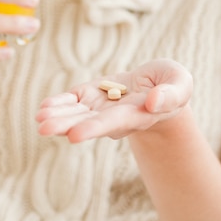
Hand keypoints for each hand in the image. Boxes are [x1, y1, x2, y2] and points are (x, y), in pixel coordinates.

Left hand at [36, 59, 192, 142]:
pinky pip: (74, 100)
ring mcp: (102, 106)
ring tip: (39, 118)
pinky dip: (60, 103)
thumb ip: (171, 94)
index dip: (94, 128)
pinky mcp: (93, 94)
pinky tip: (44, 107)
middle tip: (44, 128)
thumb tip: (154, 102)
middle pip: (88, 122)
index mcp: (138, 115)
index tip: (74, 135)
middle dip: (66, 125)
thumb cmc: (172, 86)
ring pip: (77, 113)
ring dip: (58, 116)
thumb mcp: (181, 84)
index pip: (114, 123)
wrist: (158, 87)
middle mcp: (116, 117)